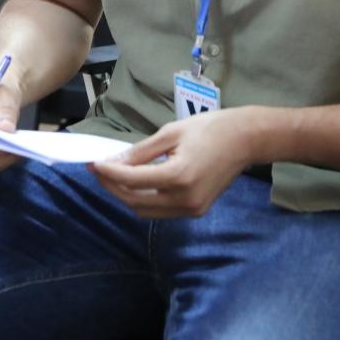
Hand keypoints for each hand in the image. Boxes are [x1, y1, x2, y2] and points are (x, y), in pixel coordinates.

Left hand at [89, 108, 256, 217]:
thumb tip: (113, 163)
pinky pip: (161, 210)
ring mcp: (191, 209)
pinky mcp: (196, 211)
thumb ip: (140, 152)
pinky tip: (138, 182)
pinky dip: (145, 199)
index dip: (109, 174)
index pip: (132, 181)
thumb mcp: (171, 132)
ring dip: (127, 195)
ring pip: (146, 211)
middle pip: (135, 201)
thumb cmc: (209, 128)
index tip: (93, 163)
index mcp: (178, 176)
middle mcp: (184, 199)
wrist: (245, 140)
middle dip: (113, 187)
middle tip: (100, 169)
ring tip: (115, 176)